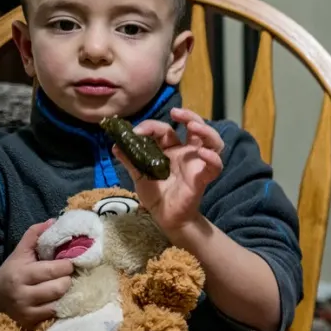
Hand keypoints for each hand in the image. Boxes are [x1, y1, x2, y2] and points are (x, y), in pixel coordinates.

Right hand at [0, 221, 73, 327]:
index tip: (70, 262)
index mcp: (20, 274)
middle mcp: (22, 294)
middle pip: (61, 287)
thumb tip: (53, 221)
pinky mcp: (31, 322)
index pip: (55, 269)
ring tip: (63, 286)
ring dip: (68, 293)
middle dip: (68, 279)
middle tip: (67, 275)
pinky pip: (57, 314)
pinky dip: (63, 306)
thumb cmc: (11, 273)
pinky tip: (62, 300)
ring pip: (61, 301)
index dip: (68, 265)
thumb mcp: (19, 253)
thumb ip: (34, 235)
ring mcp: (27, 311)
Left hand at [113, 108, 223, 235]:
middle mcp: (186, 153)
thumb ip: (130, 160)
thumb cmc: (157, 195)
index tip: (137, 131)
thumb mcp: (139, 176)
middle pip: (195, 127)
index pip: (166, 130)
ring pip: (212, 140)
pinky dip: (212, 158)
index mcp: (171, 150)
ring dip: (205, 130)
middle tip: (176, 112)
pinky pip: (215, 166)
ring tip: (193, 126)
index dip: (152, 126)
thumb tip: (115, 145)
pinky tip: (203, 153)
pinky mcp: (203, 177)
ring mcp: (197, 164)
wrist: (166, 218)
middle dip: (188, 116)